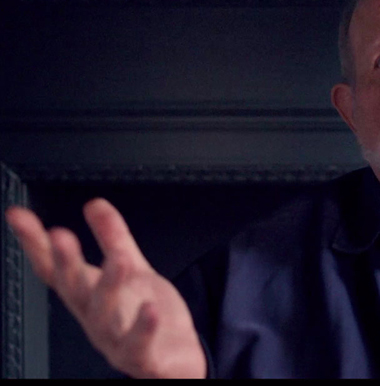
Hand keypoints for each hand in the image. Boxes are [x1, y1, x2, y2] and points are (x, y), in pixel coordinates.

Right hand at [4, 198, 205, 378]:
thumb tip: (95, 204)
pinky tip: (150, 310)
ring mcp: (116, 341)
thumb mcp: (133, 270)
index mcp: (89, 296)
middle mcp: (96, 319)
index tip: (19, 216)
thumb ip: (114, 238)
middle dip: (66, 263)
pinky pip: (139, 345)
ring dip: (108, 287)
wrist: (176, 359)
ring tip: (118, 259)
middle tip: (60, 235)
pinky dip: (143, 329)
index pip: (55, 269)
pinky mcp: (144, 358)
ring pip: (104, 317)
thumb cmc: (148, 316)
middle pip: (75, 290)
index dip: (35, 243)